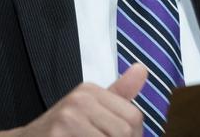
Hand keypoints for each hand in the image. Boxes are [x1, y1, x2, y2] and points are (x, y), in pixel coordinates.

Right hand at [0, 63, 146, 136]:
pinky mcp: (57, 136)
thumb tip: (142, 69)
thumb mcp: (89, 108)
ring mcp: (67, 120)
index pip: (134, 116)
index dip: (134, 136)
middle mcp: (79, 100)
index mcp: (90, 91)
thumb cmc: (60, 130)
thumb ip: (118, 95)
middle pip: (124, 132)